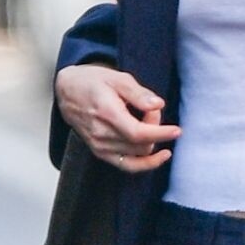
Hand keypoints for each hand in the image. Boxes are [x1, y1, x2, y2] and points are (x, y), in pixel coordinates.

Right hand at [55, 64, 180, 173]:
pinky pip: (127, 166)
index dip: (160, 134)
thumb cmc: (93, 81)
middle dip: (154, 127)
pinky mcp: (100, 153)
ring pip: (138, 154)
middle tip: (150, 109)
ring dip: (149, 139)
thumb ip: (138, 93)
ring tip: (143, 119)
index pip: (138, 133)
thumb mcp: (117, 78)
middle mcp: (102, 134)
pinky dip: (145, 163)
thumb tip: (158, 104)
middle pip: (141, 143)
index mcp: (107, 114)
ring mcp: (99, 147)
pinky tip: (160, 156)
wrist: (68, 91)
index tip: (177, 131)